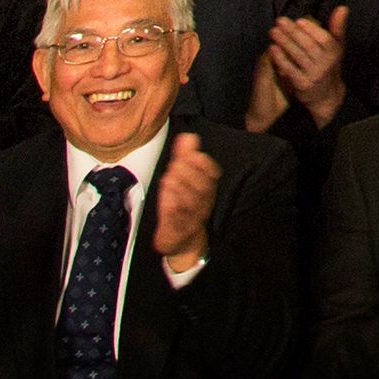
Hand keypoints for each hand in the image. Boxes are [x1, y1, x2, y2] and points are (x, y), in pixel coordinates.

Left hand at [150, 136, 221, 265]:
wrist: (183, 242)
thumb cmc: (184, 207)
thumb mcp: (184, 180)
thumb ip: (185, 157)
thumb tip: (187, 136)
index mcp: (206, 189)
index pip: (212, 173)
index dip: (203, 163)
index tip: (191, 154)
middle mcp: (203, 203)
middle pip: (201, 185)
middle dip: (188, 172)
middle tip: (175, 164)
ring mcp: (192, 217)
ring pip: (190, 200)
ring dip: (180, 187)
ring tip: (169, 178)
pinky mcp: (178, 230)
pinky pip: (178, 218)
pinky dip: (173, 206)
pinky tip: (167, 197)